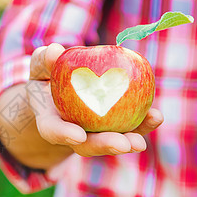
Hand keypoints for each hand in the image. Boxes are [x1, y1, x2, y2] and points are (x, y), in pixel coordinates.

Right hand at [28, 43, 163, 156]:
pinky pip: (128, 127)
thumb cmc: (48, 76)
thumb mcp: (40, 66)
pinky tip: (155, 117)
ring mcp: (93, 133)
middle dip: (105, 145)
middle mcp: (72, 133)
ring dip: (127, 142)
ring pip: (109, 141)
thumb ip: (43, 60)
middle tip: (122, 144)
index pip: (53, 130)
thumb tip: (54, 51)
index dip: (64, 134)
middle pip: (86, 145)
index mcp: (50, 120)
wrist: (60, 90)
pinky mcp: (113, 126)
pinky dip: (142, 125)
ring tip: (140, 142)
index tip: (78, 135)